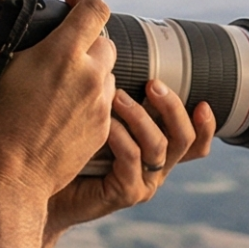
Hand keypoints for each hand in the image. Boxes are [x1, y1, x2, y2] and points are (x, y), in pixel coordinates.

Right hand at [0, 0, 116, 202]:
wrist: (8, 178)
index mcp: (63, 55)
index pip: (96, 9)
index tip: (73, 0)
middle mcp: (88, 77)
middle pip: (103, 40)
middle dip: (85, 37)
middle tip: (59, 45)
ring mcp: (98, 105)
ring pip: (107, 72)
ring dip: (89, 69)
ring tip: (59, 79)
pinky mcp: (101, 130)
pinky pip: (104, 102)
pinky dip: (89, 98)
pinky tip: (63, 107)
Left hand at [44, 79, 218, 246]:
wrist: (41, 186)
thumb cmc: (66, 148)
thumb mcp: (98, 118)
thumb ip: (117, 98)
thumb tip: (118, 55)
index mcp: (156, 152)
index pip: (195, 142)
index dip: (207, 125)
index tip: (203, 101)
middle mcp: (156, 169)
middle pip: (185, 139)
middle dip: (172, 108)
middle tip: (152, 84)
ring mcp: (143, 183)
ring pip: (159, 146)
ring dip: (140, 116)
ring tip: (116, 95)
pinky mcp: (126, 192)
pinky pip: (132, 158)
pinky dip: (120, 135)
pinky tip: (103, 122)